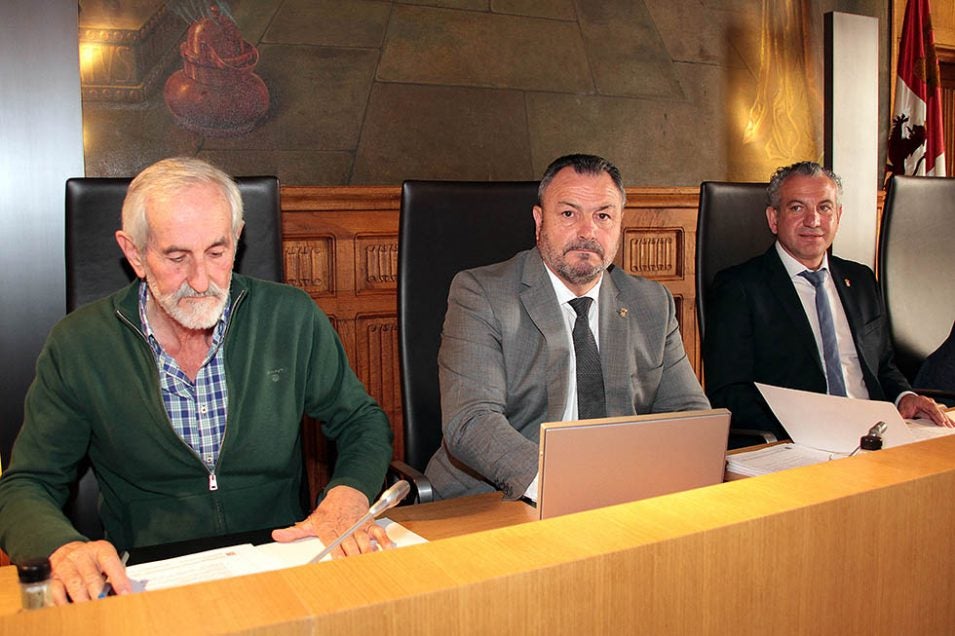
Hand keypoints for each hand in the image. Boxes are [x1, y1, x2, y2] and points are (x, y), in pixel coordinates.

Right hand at [48, 540, 131, 604]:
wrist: (69, 551)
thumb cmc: (93, 559)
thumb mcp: (107, 560)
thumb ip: (115, 575)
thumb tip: (123, 593)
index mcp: (100, 549)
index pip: (110, 562)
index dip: (118, 579)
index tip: (125, 593)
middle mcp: (82, 556)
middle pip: (91, 577)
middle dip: (99, 594)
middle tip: (106, 605)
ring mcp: (66, 565)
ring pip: (75, 585)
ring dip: (83, 600)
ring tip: (90, 610)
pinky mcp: (52, 577)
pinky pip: (57, 591)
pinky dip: (64, 602)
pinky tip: (71, 608)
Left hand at [271, 485, 393, 557]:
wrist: (347, 492)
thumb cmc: (329, 510)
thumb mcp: (311, 520)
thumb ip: (295, 531)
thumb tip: (277, 535)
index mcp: (330, 529)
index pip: (334, 546)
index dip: (338, 557)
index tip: (340, 566)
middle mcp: (346, 528)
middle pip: (351, 547)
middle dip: (355, 559)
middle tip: (358, 572)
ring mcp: (359, 526)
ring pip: (365, 541)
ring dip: (369, 553)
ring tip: (372, 564)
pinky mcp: (370, 524)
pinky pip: (379, 533)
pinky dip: (384, 541)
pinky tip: (387, 550)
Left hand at [897, 393, 953, 426]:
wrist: (905, 400)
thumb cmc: (906, 404)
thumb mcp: (902, 410)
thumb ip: (902, 416)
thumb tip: (900, 422)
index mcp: (922, 401)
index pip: (932, 407)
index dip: (937, 414)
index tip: (942, 420)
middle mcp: (929, 403)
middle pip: (938, 411)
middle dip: (944, 419)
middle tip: (948, 427)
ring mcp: (932, 407)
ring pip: (941, 414)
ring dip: (947, 421)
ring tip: (951, 427)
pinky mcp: (933, 411)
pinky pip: (940, 416)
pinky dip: (945, 420)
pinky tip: (950, 425)